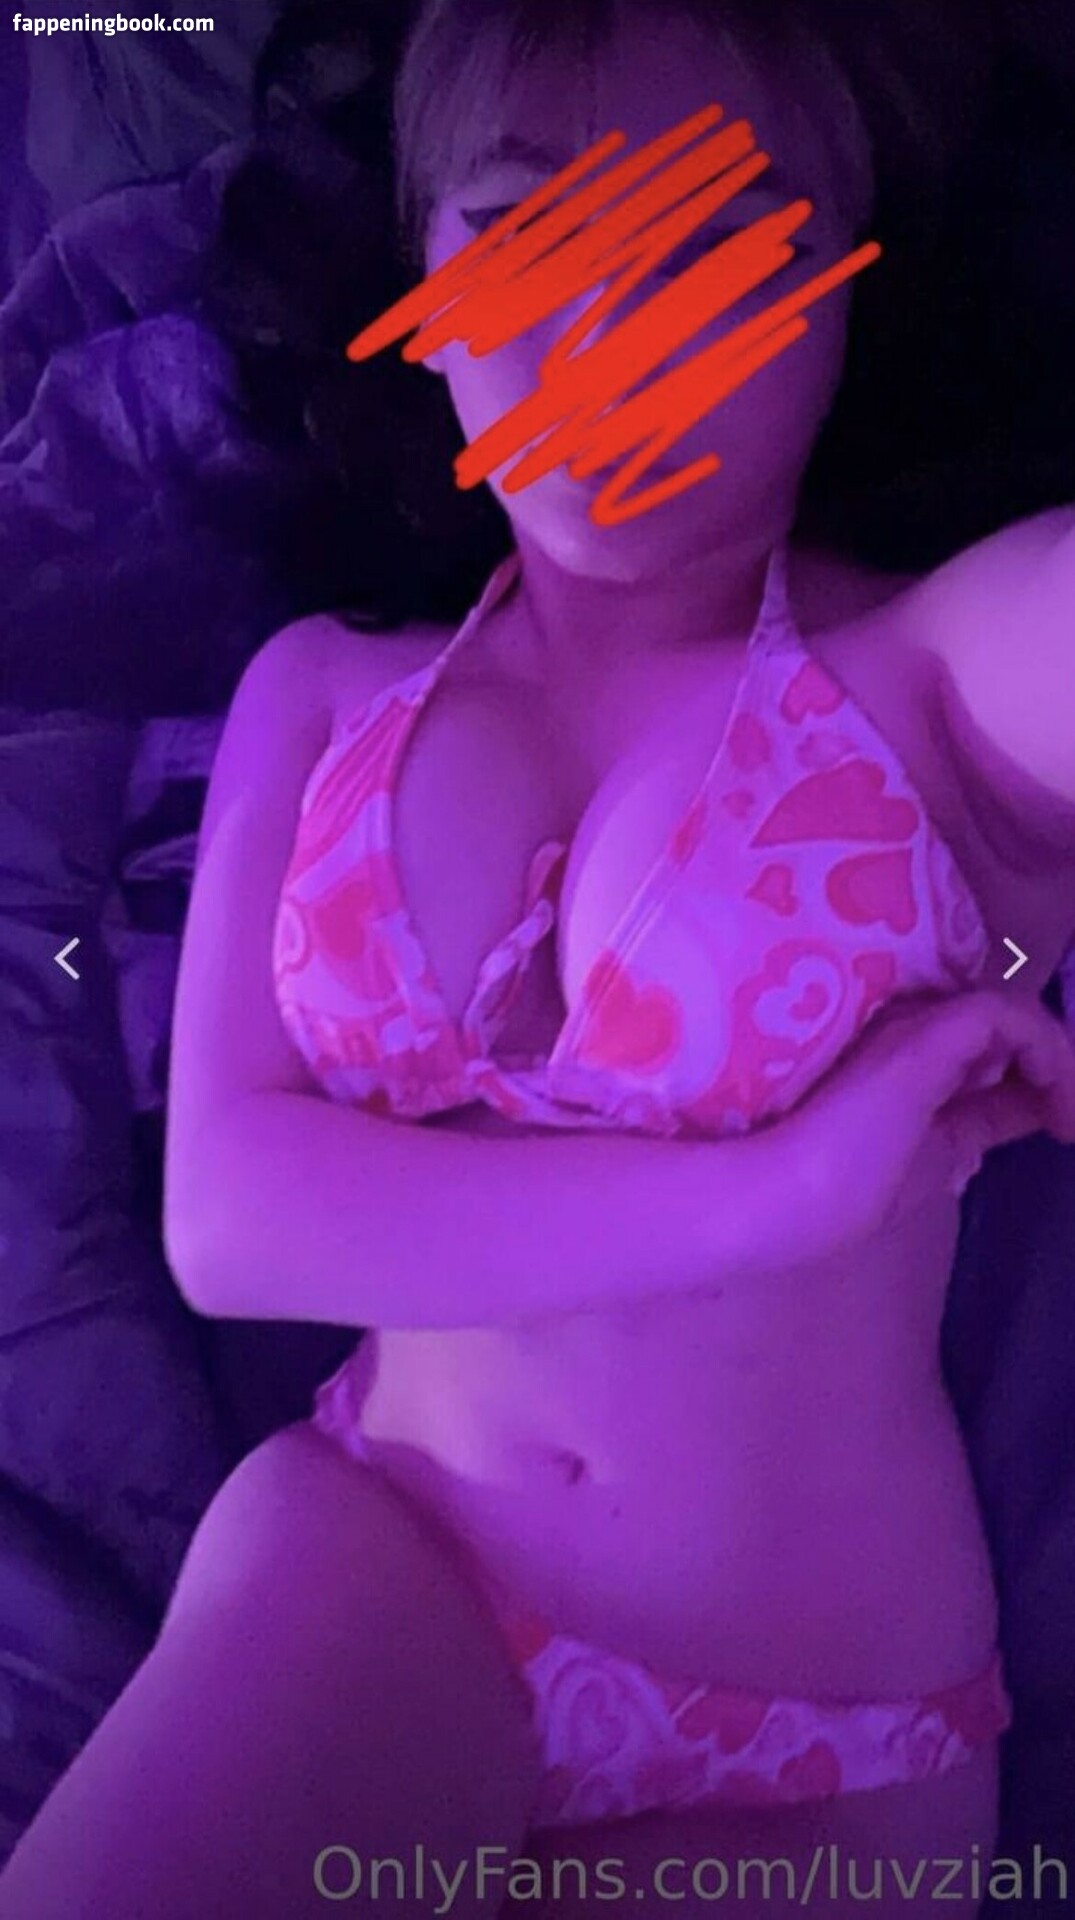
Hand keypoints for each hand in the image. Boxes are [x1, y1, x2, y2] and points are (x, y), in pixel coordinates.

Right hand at [780, 989, 1074, 1262]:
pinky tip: (1061, 1097)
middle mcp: (905, 1029)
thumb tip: (1019, 1111)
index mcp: (902, 1064)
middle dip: (1047, 1064)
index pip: (979, 1049)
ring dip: (1058, 1061)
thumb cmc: (827, 1193)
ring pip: (1007, 1015)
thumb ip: (965, 1129)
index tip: (1061, 1124)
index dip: (1026, 1075)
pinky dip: (1051, 1051)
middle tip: (1069, 1115)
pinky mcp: (925, 1034)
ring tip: (1072, 1113)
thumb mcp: (921, 1164)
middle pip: (995, 1028)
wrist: (777, 1197)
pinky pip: (1008, 1018)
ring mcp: (913, 1026)